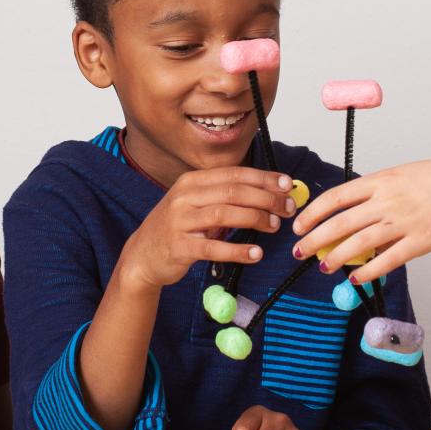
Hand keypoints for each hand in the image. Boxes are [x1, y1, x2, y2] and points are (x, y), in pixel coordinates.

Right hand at [118, 166, 295, 291]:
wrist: (142, 255)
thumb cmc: (177, 228)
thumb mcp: (196, 204)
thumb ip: (225, 197)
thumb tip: (270, 192)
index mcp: (192, 181)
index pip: (234, 174)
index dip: (263, 178)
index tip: (287, 184)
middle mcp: (184, 197)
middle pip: (233, 191)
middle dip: (265, 197)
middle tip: (287, 207)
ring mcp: (180, 221)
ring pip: (225, 214)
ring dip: (255, 218)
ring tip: (274, 226)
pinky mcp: (179, 246)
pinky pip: (213, 247)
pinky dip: (237, 250)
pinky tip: (255, 254)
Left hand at [291, 154, 430, 284]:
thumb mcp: (403, 175)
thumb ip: (378, 192)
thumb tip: (354, 211)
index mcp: (381, 180)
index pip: (336, 197)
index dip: (313, 213)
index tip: (299, 224)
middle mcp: (388, 200)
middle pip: (341, 222)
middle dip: (315, 239)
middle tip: (299, 251)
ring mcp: (404, 222)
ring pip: (359, 243)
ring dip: (335, 257)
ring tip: (322, 267)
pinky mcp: (421, 242)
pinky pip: (387, 260)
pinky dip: (368, 271)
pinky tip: (356, 278)